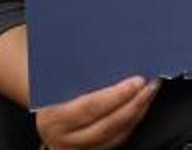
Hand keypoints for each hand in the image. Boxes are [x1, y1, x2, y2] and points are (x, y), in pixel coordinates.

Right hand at [36, 76, 159, 149]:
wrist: (39, 110)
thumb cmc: (51, 88)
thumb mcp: (56, 81)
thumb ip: (76, 72)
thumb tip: (109, 52)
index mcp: (53, 118)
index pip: (89, 108)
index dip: (117, 95)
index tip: (137, 81)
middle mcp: (64, 139)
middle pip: (108, 124)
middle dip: (135, 103)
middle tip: (152, 84)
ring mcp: (79, 149)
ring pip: (118, 133)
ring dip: (139, 111)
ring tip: (152, 90)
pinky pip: (120, 138)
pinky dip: (134, 120)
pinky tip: (142, 103)